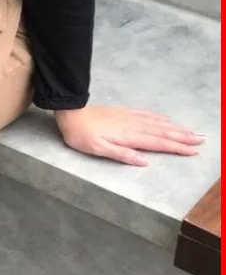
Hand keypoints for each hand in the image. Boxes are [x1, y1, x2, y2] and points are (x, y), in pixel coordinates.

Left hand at [54, 106, 204, 166]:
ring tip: (192, 132)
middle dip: (184, 137)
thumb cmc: (82, 136)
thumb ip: (122, 155)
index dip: (177, 148)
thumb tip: (145, 162)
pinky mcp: (125, 113)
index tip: (193, 151)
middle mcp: (134, 126)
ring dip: (177, 128)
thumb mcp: (98, 149)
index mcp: (129, 137)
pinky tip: (168, 121)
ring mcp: (131, 118)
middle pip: (164, 132)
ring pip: (159, 123)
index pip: (158, 143)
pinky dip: (161, 119)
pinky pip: (148, 115)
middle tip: (202, 141)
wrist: (72, 114)